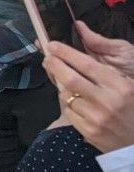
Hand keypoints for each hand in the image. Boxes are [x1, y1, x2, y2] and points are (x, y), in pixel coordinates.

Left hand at [43, 23, 133, 152]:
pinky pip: (68, 111)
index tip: (53, 45)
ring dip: (61, 86)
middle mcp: (108, 101)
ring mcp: (97, 118)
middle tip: (47, 58)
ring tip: (63, 81)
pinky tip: (71, 100)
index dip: (66, 53)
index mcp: (121, 86)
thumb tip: (83, 40)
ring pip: (66, 95)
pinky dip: (66, 103)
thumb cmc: (133, 108)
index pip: (87, 64)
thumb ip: (107, 69)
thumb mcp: (130, 85)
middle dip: (54, 65)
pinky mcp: (88, 131)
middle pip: (70, 78)